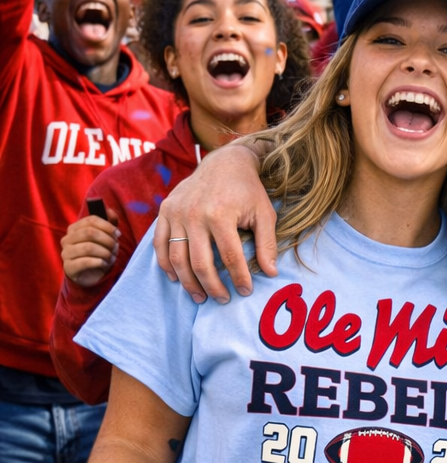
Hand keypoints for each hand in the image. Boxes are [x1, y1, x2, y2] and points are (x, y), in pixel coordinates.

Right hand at [61, 213, 118, 286]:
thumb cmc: (98, 254)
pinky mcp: (69, 267)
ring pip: (88, 247)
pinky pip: (85, 262)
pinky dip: (99, 262)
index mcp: (74, 229)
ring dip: (105, 252)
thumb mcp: (105, 238)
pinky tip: (104, 264)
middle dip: (107, 240)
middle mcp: (67, 239)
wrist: (90, 275)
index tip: (118, 235)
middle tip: (116, 248)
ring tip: (111, 257)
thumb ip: (109, 224)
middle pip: (89, 233)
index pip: (91, 220)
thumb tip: (111, 211)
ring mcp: (66, 253)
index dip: (107, 226)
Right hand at [154, 140, 274, 301]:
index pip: (230, 257)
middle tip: (222, 300)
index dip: (238, 278)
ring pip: (177, 258)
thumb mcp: (264, 213)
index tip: (245, 291)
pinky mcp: (165, 211)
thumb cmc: (247, 190)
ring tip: (200, 297)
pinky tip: (177, 279)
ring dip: (188, 283)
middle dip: (212, 287)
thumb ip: (267, 244)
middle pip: (200, 263)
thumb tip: (270, 274)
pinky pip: (159, 244)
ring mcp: (176, 212)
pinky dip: (166, 265)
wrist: (223, 162)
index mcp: (221, 214)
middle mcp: (194, 214)